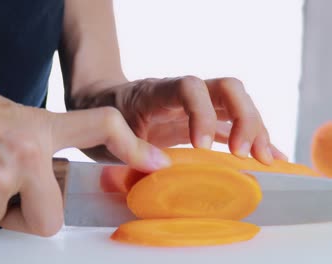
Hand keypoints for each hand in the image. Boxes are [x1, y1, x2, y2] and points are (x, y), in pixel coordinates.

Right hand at [0, 62, 169, 235]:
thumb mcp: (10, 115)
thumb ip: (37, 144)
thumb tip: (48, 172)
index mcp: (38, 132)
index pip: (99, 128)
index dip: (131, 146)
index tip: (154, 161)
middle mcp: (21, 159)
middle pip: (47, 222)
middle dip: (25, 216)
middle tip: (3, 190)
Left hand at [70, 76, 286, 163]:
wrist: (100, 100)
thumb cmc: (102, 113)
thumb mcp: (105, 131)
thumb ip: (129, 146)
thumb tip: (164, 168)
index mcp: (157, 92)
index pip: (190, 87)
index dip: (203, 113)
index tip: (201, 147)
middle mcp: (182, 94)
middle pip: (227, 88)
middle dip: (245, 118)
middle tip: (244, 153)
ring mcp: (194, 106)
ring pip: (236, 105)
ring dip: (255, 129)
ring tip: (265, 160)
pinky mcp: (199, 122)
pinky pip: (231, 126)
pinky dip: (250, 140)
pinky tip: (267, 159)